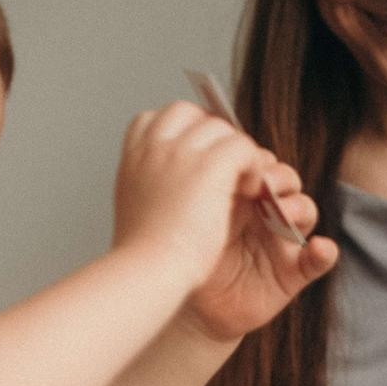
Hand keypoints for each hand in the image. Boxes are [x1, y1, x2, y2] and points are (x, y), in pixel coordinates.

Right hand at [111, 101, 290, 284]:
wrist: (148, 270)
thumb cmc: (143, 252)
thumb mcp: (138, 203)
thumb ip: (153, 179)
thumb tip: (173, 173)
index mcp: (134, 153)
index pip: (162, 118)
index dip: (187, 132)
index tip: (198, 157)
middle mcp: (156, 143)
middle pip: (194, 115)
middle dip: (215, 138)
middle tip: (228, 169)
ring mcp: (183, 150)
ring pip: (222, 129)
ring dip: (237, 154)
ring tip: (243, 184)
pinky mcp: (211, 164)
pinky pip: (243, 147)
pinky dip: (252, 167)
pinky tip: (250, 192)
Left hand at [178, 159, 337, 342]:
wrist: (193, 306)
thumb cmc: (191, 255)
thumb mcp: (197, 219)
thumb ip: (210, 194)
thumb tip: (217, 164)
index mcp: (244, 196)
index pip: (264, 166)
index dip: (258, 162)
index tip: (242, 166)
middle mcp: (267, 213)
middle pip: (289, 182)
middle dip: (280, 179)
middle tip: (262, 185)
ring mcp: (283, 242)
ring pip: (306, 212)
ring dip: (299, 208)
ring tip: (282, 214)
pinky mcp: (294, 272)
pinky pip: (318, 260)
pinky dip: (324, 252)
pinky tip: (320, 247)